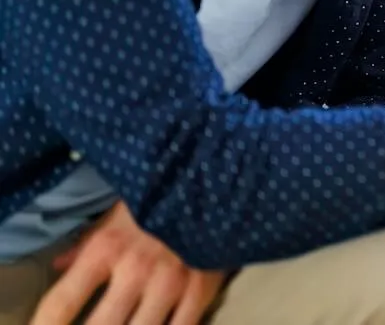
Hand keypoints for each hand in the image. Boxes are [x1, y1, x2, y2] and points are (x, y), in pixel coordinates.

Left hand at [32, 201, 225, 324]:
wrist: (218, 181)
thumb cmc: (162, 196)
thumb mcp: (119, 213)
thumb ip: (88, 242)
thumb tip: (59, 264)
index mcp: (107, 249)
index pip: (62, 301)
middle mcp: (135, 270)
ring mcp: (170, 283)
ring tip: (128, 324)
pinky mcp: (200, 290)